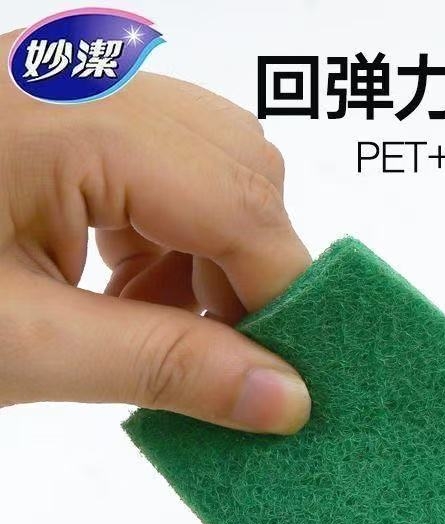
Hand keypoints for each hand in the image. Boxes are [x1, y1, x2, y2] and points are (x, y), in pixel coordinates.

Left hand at [0, 29, 310, 432]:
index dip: (285, 298)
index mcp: (69, 121)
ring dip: (216, 253)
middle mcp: (88, 78)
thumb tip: (283, 400)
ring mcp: (77, 83)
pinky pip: (172, 160)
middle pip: (245, 169)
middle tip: (221, 352)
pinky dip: (175, 233)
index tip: (292, 376)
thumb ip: (166, 368)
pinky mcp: (67, 108)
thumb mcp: (21, 346)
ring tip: (158, 318)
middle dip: (253, 271)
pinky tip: (128, 282)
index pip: (242, 204)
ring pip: (218, 162)